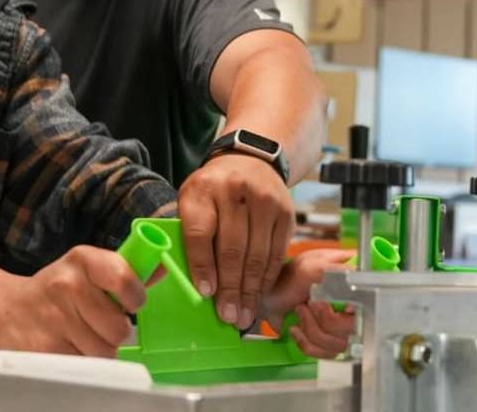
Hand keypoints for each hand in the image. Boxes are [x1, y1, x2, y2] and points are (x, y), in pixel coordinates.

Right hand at [0, 245, 144, 356]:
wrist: (10, 309)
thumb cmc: (58, 289)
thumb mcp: (88, 269)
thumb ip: (125, 270)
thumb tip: (163, 266)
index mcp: (83, 259)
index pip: (124, 279)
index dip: (135, 297)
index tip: (130, 303)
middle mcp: (67, 285)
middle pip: (119, 327)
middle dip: (116, 330)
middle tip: (101, 322)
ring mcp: (55, 318)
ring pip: (106, 350)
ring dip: (101, 348)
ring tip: (84, 334)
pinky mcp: (47, 347)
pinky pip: (87, 364)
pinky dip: (84, 359)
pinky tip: (71, 344)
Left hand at [177, 154, 294, 329]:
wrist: (251, 160)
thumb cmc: (213, 191)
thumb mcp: (192, 201)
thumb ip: (190, 235)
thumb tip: (197, 285)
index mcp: (202, 190)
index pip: (200, 233)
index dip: (202, 266)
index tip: (205, 294)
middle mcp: (234, 192)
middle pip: (232, 249)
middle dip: (230, 288)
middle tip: (228, 317)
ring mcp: (264, 201)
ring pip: (257, 255)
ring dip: (250, 291)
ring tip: (243, 315)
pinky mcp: (286, 212)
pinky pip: (276, 253)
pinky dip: (267, 279)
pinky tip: (259, 295)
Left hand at [261, 248, 354, 357]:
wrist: (266, 296)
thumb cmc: (288, 276)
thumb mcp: (311, 265)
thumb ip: (335, 270)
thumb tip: (357, 278)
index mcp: (354, 286)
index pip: (373, 304)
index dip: (359, 309)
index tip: (344, 307)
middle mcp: (352, 308)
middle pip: (355, 329)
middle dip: (326, 321)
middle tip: (309, 305)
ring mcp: (340, 327)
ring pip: (339, 344)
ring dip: (312, 330)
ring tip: (299, 311)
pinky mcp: (328, 342)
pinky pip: (325, 354)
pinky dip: (306, 343)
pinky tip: (296, 329)